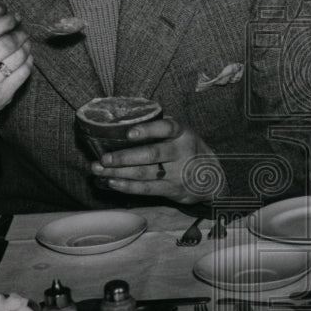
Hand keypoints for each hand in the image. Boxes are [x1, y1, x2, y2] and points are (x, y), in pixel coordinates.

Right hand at [0, 3, 31, 127]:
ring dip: (26, 45)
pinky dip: (28, 60)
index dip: (5, 21)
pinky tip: (24, 56)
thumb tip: (3, 9)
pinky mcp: (1, 96)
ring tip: (24, 41)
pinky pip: (24, 73)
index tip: (15, 17)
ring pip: (18, 58)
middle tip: (22, 30)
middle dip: (19, 33)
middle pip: (6, 45)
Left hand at [91, 117, 223, 203]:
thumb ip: (162, 129)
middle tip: (103, 158)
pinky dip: (127, 186)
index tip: (130, 133)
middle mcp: (181, 152)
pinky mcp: (172, 189)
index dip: (148, 130)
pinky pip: (146, 189)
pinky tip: (112, 182)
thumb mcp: (183, 134)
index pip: (167, 128)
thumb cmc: (189, 150)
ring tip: (98, 170)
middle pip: (151, 155)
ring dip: (119, 172)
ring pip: (145, 173)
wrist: (212, 178)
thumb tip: (126, 121)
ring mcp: (177, 173)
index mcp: (183, 134)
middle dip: (124, 157)